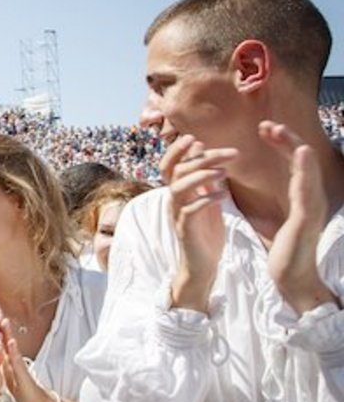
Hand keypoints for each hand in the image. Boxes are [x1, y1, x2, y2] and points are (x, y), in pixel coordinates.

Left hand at [0, 320, 57, 401]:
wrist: (33, 399)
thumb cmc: (20, 384)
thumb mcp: (8, 367)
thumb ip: (4, 356)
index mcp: (9, 357)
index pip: (2, 340)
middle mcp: (14, 358)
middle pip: (7, 339)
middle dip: (2, 325)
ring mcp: (18, 364)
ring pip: (12, 346)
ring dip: (8, 334)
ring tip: (4, 321)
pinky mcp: (22, 373)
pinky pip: (16, 360)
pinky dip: (13, 351)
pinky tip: (11, 343)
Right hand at [161, 135, 236, 311]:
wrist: (202, 263)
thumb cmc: (205, 230)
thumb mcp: (205, 196)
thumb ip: (203, 175)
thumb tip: (199, 147)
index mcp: (178, 191)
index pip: (169, 164)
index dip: (177, 150)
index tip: (194, 138)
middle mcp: (173, 200)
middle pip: (178, 171)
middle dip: (203, 158)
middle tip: (231, 153)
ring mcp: (177, 214)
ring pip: (179, 187)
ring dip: (202, 175)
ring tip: (225, 172)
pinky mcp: (185, 229)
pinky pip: (191, 210)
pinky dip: (207, 200)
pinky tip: (224, 196)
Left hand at [259, 121, 337, 312]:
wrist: (293, 279)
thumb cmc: (287, 252)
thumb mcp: (282, 219)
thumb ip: (285, 200)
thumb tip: (280, 183)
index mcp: (304, 197)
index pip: (295, 162)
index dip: (282, 143)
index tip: (265, 129)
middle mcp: (312, 198)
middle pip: (303, 160)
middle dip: (286, 139)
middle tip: (266, 124)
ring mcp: (313, 207)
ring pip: (307, 169)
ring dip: (294, 147)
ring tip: (280, 130)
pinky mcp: (308, 217)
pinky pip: (307, 188)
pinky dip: (305, 168)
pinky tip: (301, 152)